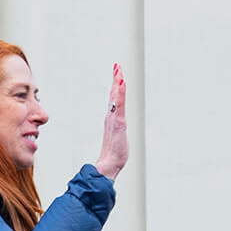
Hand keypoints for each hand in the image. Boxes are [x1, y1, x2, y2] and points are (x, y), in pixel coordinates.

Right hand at [94, 63, 127, 179]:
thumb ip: (116, 134)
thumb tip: (115, 132)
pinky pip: (119, 105)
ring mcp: (114, 119)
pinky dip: (119, 93)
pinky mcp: (118, 122)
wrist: (109, 164)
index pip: (114, 99)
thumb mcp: (117, 139)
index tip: (117, 74)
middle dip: (116, 79)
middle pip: (114, 94)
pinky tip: (121, 84)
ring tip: (118, 71)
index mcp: (111, 119)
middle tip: (117, 66)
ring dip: (117, 82)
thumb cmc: (114, 154)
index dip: (115, 86)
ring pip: (116, 97)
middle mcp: (111, 116)